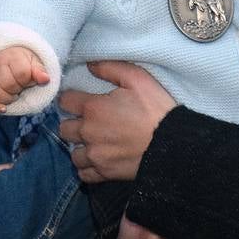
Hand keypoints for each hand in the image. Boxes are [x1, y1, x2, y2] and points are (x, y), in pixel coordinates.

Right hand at [0, 46, 48, 111]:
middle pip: (7, 84)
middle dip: (18, 90)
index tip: (29, 80)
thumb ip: (40, 71)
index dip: (28, 81)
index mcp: (13, 56)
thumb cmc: (25, 63)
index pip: (21, 73)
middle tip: (21, 88)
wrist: (9, 58)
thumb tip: (45, 79)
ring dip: (7, 99)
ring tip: (13, 95)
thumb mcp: (35, 63)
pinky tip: (4, 108)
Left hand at [59, 61, 175, 182]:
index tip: (78, 100)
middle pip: (64, 129)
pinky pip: (84, 174)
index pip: (65, 102)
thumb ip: (110, 68)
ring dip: (80, 147)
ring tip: (93, 143)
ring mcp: (96, 155)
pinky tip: (97, 160)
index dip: (70, 99)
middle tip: (87, 122)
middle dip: (72, 123)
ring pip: (73, 153)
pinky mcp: (105, 173)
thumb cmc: (156, 109)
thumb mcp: (137, 78)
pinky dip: (88, 168)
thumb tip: (89, 64)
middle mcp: (89, 132)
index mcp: (94, 108)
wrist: (174, 144)